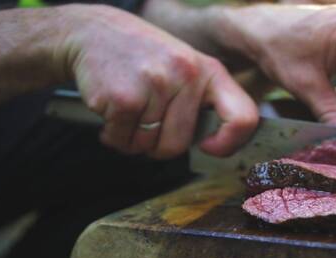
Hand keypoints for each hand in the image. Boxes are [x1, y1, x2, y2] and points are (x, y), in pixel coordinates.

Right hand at [57, 5, 257, 157]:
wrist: (93, 31)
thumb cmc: (143, 57)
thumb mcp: (184, 66)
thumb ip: (201, 100)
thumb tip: (215, 145)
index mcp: (209, 70)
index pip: (242, 118)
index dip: (230, 143)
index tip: (208, 146)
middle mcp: (186, 75)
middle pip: (179, 144)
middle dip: (158, 144)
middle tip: (147, 122)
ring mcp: (155, 85)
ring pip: (148, 146)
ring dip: (133, 139)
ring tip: (129, 109)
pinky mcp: (123, 98)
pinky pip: (122, 141)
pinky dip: (113, 135)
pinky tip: (112, 110)